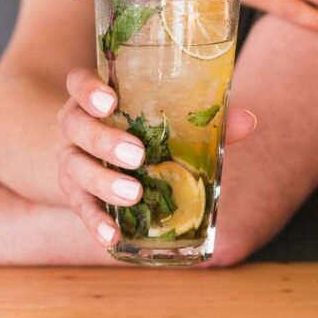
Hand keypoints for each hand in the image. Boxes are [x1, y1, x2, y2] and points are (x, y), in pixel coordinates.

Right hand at [55, 68, 257, 246]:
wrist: (94, 153)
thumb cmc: (138, 127)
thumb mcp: (161, 116)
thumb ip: (201, 118)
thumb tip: (248, 120)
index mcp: (94, 96)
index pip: (78, 81)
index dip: (89, 90)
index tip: (110, 100)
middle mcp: (74, 124)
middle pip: (76, 125)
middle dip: (105, 140)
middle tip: (137, 155)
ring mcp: (69, 159)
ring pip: (75, 167)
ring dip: (103, 182)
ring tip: (134, 194)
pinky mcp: (73, 193)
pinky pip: (80, 208)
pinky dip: (95, 222)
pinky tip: (113, 236)